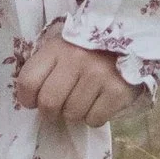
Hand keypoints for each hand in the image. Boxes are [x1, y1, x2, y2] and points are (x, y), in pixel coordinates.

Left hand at [14, 32, 145, 125]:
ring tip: (84, 98)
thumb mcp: (62, 46)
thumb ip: (45, 66)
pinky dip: (95, 116)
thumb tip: (29, 97)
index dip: (27, 98)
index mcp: (57, 48)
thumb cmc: (89, 47)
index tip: (34, 101)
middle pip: (48, 103)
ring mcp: (98, 75)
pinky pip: (94, 119)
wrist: (133, 38)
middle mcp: (76, 60)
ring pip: (72, 114)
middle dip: (50, 111)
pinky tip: (100, 101)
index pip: (28, 81)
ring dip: (75, 112)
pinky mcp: (117, 91)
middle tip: (59, 106)